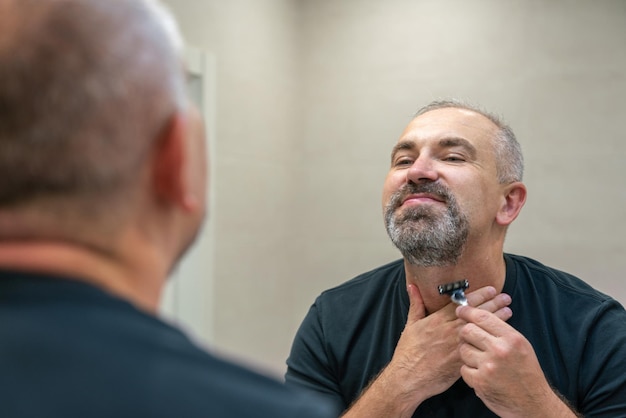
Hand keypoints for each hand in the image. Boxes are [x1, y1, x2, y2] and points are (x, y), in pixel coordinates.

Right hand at [380, 286, 512, 412]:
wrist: (409, 377)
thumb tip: (412, 287)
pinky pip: (479, 348)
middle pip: (475, 314)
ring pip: (481, 329)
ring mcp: (456, 346)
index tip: (491, 289)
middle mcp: (449, 331)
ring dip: (496, 319)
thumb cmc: (408, 352)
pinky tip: (500, 335)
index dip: (479, 295)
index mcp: (437, 320)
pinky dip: (491, 339)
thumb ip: (415, 304)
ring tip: (508, 311)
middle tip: (506, 297)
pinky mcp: (461, 361)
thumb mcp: (410, 325)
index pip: (462, 303)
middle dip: (492, 303)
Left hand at [456, 306, 577, 417]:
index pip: (483, 317)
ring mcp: (488, 366)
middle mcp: (500, 350)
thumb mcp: (520, 345)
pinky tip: (480, 373)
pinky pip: (463, 368)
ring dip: (467, 353)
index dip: (468, 311)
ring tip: (478, 359)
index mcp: (512, 338)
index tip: (461, 310)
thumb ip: (500, 330)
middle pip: (467, 330)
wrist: (533, 402)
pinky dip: (469, 371)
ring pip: (463, 349)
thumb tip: (476, 315)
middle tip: (469, 338)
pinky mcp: (480, 381)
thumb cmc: (526, 372)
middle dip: (465, 333)